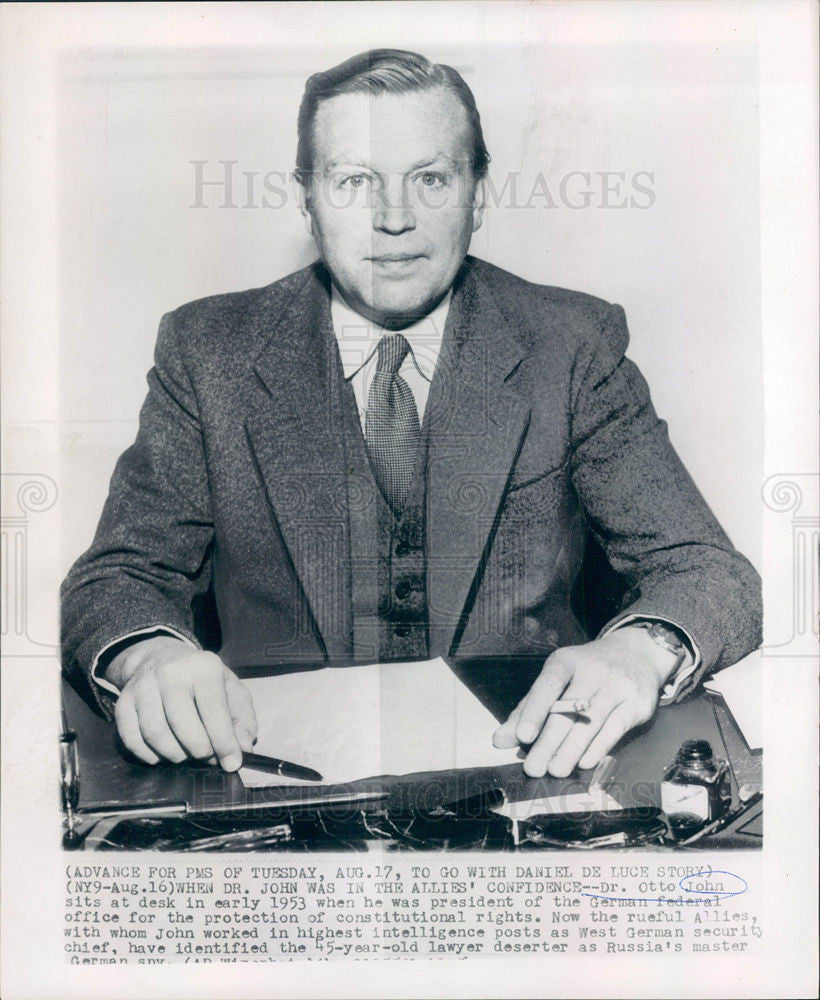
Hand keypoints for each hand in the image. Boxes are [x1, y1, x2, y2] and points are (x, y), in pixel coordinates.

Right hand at [105, 636, 256, 770]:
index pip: (213, 709)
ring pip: (156, 734)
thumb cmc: (204, 681)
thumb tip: (243, 749)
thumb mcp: (232, 691)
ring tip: (187, 754)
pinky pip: (133, 741)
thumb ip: (242, 720)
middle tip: (208, 757)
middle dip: (200, 751)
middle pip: (183, 725)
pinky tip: (164, 753)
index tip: (231, 763)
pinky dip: (150, 756)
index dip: (224, 741)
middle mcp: (170, 672)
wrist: (162, 659)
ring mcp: (143, 686)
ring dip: (175, 755)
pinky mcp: (123, 703)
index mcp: (204, 666)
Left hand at [493, 627, 679, 777]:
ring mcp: (619, 687)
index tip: (523, 736)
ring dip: (571, 751)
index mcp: (566, 661)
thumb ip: (528, 709)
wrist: (637, 654)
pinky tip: (582, 763)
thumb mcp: (557, 678)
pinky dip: (597, 750)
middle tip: (533, 768)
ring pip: (591, 724)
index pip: (548, 684)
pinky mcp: (638, 705)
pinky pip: (615, 731)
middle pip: (569, 711)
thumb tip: (501, 740)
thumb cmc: (586, 671)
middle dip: (549, 742)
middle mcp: (594, 671)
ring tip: (554, 771)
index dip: (535, 710)